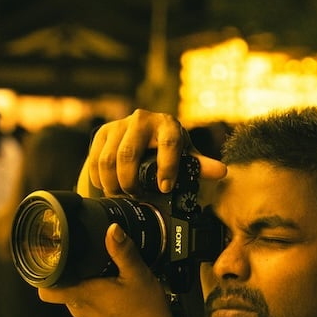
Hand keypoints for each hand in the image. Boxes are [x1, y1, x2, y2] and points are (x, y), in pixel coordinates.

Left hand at [39, 223, 177, 316]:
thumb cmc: (146, 313)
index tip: (50, 256)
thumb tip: (112, 229)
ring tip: (94, 266)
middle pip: (58, 286)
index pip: (45, 289)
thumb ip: (123, 251)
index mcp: (82, 295)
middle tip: (77, 253)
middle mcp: (78, 308)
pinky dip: (89, 291)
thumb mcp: (138, 276)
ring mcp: (84, 316)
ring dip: (79, 280)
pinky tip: (105, 283)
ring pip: (71, 293)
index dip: (43, 273)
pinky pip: (83, 302)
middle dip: (65, 270)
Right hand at [79, 109, 226, 197]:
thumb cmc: (167, 152)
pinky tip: (109, 186)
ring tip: (121, 195)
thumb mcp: (185, 159)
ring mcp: (120, 125)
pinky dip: (99, 179)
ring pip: (108, 160)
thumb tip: (221, 171)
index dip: (166, 167)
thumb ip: (199, 166)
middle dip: (129, 182)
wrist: (141, 139)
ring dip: (113, 184)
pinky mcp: (102, 133)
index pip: (168, 143)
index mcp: (168, 125)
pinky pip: (95, 160)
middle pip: (128, 154)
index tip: (165, 187)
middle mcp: (142, 119)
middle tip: (135, 197)